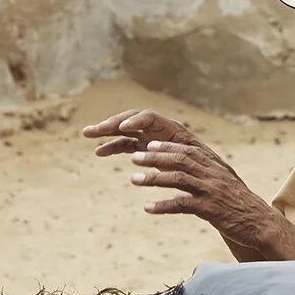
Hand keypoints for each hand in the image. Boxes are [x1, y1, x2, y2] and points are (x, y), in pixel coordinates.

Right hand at [80, 109, 203, 159]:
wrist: (207, 177)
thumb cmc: (202, 169)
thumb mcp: (193, 164)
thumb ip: (179, 157)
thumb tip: (169, 157)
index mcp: (171, 128)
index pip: (149, 117)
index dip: (135, 121)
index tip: (123, 128)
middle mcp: (157, 129)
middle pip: (132, 120)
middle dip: (113, 123)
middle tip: (96, 129)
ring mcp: (149, 137)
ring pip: (124, 131)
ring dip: (106, 131)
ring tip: (88, 133)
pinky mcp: (143, 148)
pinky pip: (124, 145)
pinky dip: (112, 147)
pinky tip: (98, 152)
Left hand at [88, 121, 294, 264]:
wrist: (261, 224)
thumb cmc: (240, 207)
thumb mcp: (223, 186)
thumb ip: (205, 176)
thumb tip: (185, 171)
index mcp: (215, 167)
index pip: (187, 150)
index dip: (166, 147)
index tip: (147, 145)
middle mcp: (213, 175)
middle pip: (180, 160)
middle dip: (155, 158)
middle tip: (134, 158)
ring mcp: (212, 191)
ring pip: (179, 179)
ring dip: (154, 178)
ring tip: (134, 180)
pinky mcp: (211, 209)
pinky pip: (183, 205)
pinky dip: (164, 205)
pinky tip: (148, 209)